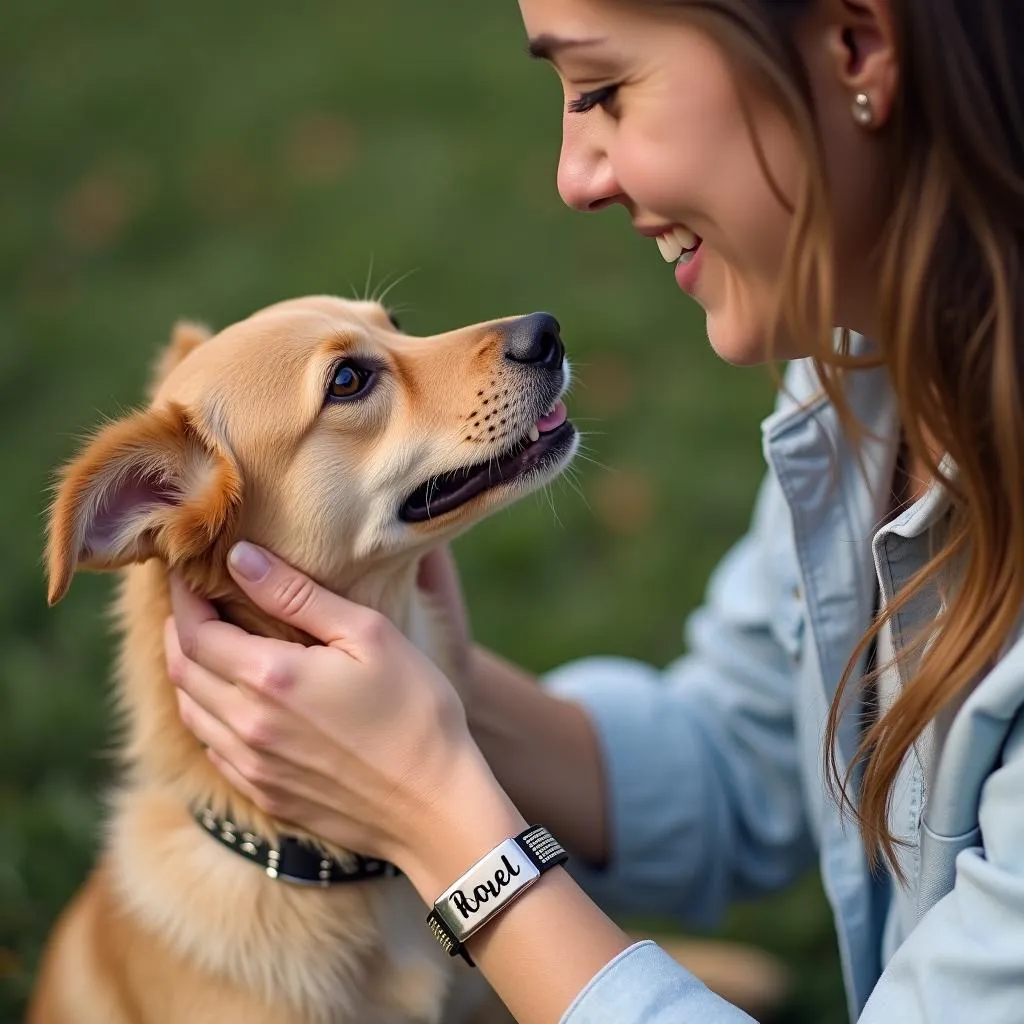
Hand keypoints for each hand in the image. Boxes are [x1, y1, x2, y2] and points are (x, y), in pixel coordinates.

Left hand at [166, 541, 487, 866]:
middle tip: (193, 600)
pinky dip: (210, 714)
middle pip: (182, 671)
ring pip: (192, 712)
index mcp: (269, 679)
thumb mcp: (368, 634)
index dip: (182, 597)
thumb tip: (239, 557)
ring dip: (190, 673)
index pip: (194, 630)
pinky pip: (214, 749)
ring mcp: (253, 767)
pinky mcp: (266, 795)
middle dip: (179, 629)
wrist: (435, 807)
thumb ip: (297, 595)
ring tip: (209, 644)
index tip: (185, 570)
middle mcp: (247, 726)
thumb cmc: (415, 710)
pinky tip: (235, 701)